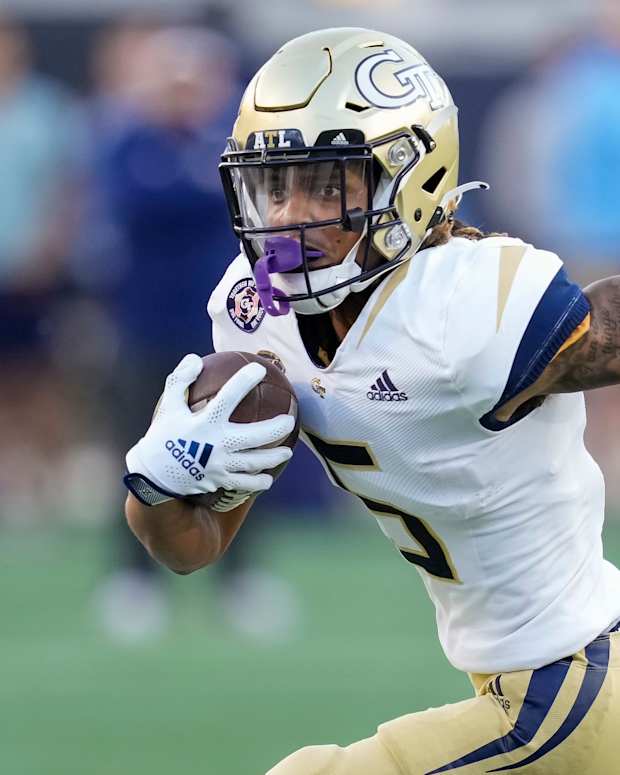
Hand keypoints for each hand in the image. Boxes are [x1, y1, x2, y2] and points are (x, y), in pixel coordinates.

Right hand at [125, 354, 294, 497]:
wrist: (152, 476)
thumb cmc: (162, 436)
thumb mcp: (168, 406)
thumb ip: (180, 380)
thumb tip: (195, 358)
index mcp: (204, 423)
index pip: (228, 397)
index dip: (245, 381)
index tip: (259, 369)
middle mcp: (215, 444)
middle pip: (253, 437)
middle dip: (275, 429)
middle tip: (289, 421)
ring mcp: (219, 465)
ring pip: (253, 462)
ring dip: (273, 457)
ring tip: (287, 452)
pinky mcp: (218, 481)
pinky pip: (243, 484)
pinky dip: (257, 482)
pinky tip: (269, 479)